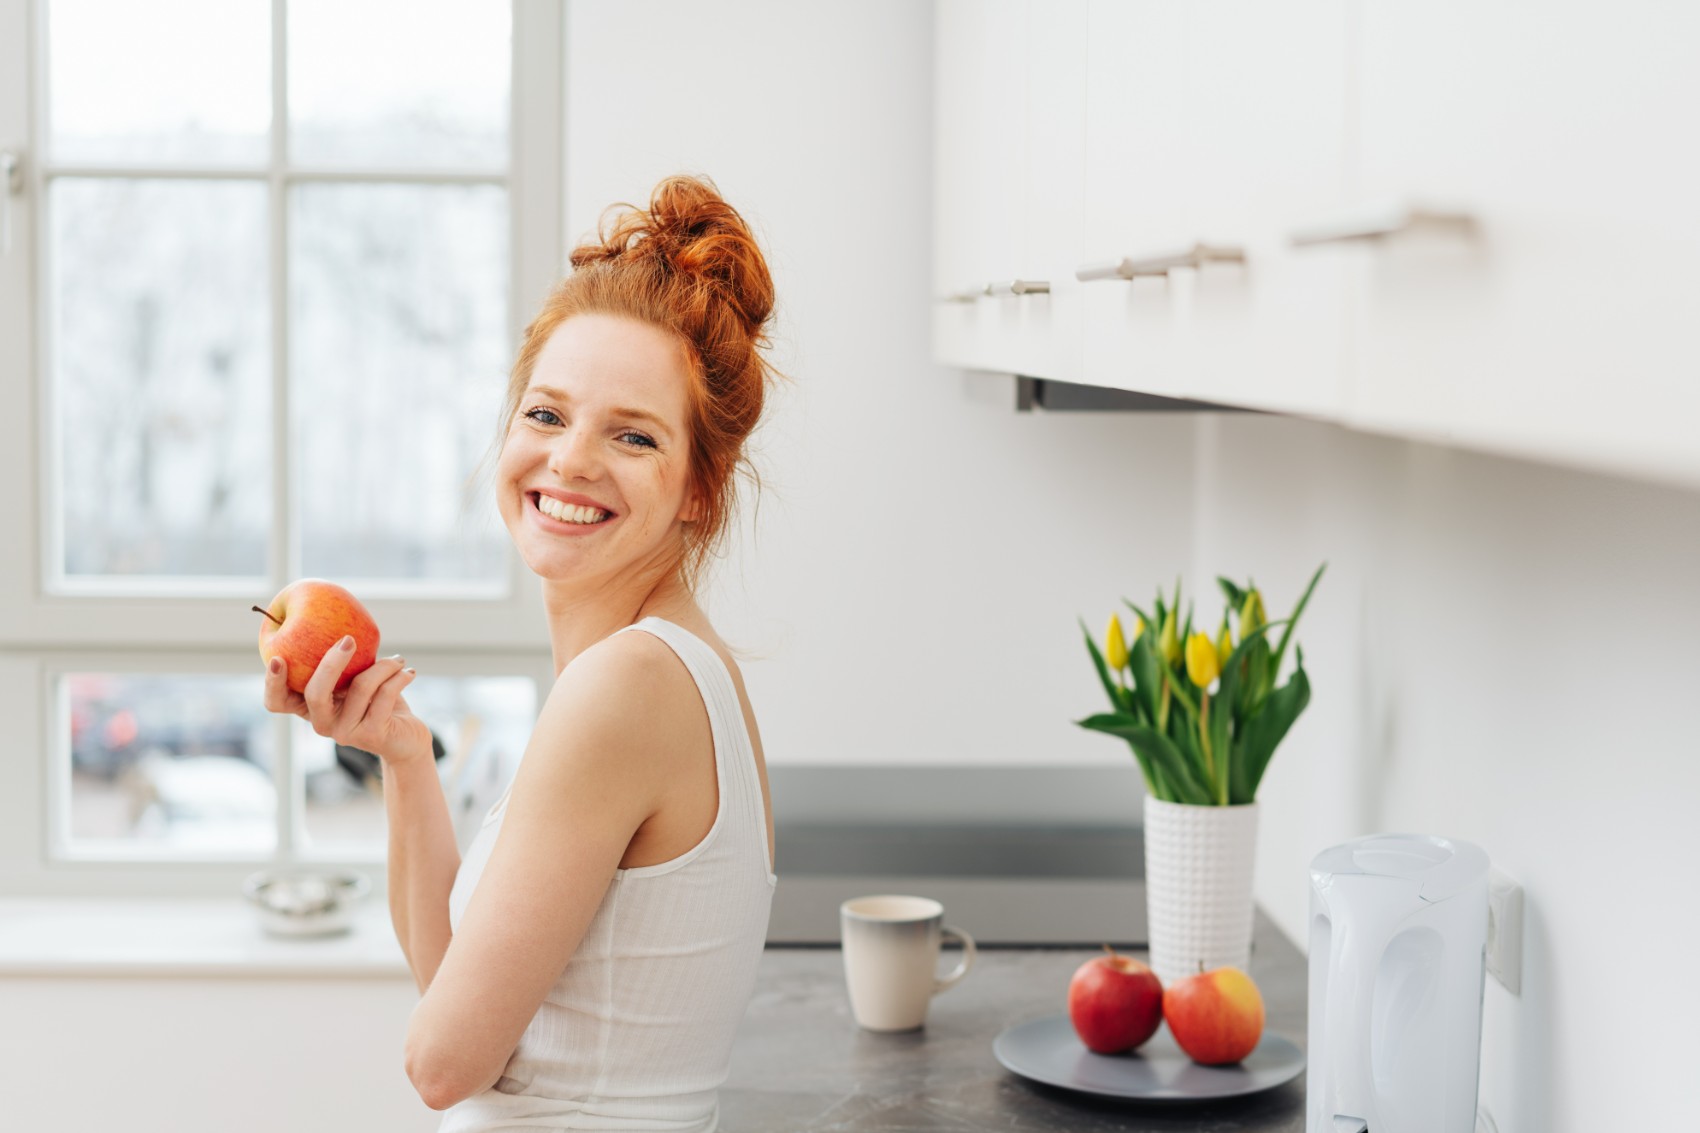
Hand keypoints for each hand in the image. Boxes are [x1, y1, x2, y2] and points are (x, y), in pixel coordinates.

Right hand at [263, 635, 434, 769]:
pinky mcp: (372, 735)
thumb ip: (345, 662)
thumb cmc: (379, 702)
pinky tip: (409, 672)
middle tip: (349, 639)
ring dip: (384, 666)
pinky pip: (384, 695)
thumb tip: (340, 622)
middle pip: (314, 693)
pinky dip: (399, 677)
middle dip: (330, 663)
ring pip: (360, 687)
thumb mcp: (356, 680)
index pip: (277, 702)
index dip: (272, 683)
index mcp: (311, 708)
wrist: (407, 738)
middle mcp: (322, 723)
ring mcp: (345, 732)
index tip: (277, 657)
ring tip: (398, 659)